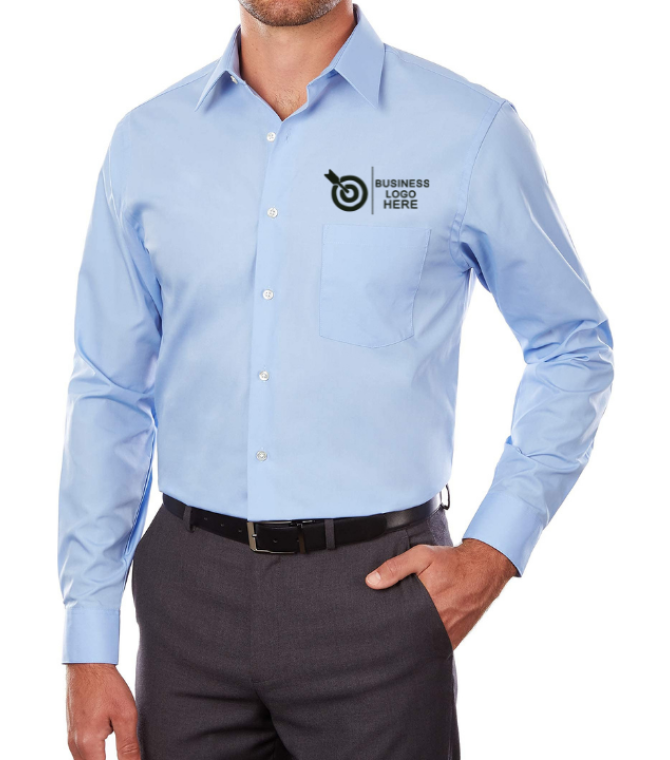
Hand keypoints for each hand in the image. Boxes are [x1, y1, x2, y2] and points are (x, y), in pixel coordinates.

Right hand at [66, 664, 139, 758]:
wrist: (87, 663)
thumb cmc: (107, 685)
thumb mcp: (126, 715)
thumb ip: (128, 746)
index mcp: (87, 744)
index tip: (129, 759)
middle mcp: (74, 745)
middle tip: (126, 754)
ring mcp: (71, 737)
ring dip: (99, 759)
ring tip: (119, 747)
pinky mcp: (72, 730)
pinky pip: (81, 752)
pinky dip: (94, 754)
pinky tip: (107, 744)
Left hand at [365, 538, 516, 648]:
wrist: (483, 570)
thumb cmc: (451, 562)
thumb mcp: (422, 555)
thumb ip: (395, 568)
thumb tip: (371, 582)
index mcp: (425, 604)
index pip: (396, 623)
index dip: (383, 625)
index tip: (371, 625)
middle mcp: (436, 623)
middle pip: (406, 636)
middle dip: (392, 636)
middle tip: (377, 635)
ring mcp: (446, 633)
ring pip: (420, 645)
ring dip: (408, 642)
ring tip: (391, 641)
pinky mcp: (454, 638)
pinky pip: (434, 647)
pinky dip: (424, 646)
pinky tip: (412, 641)